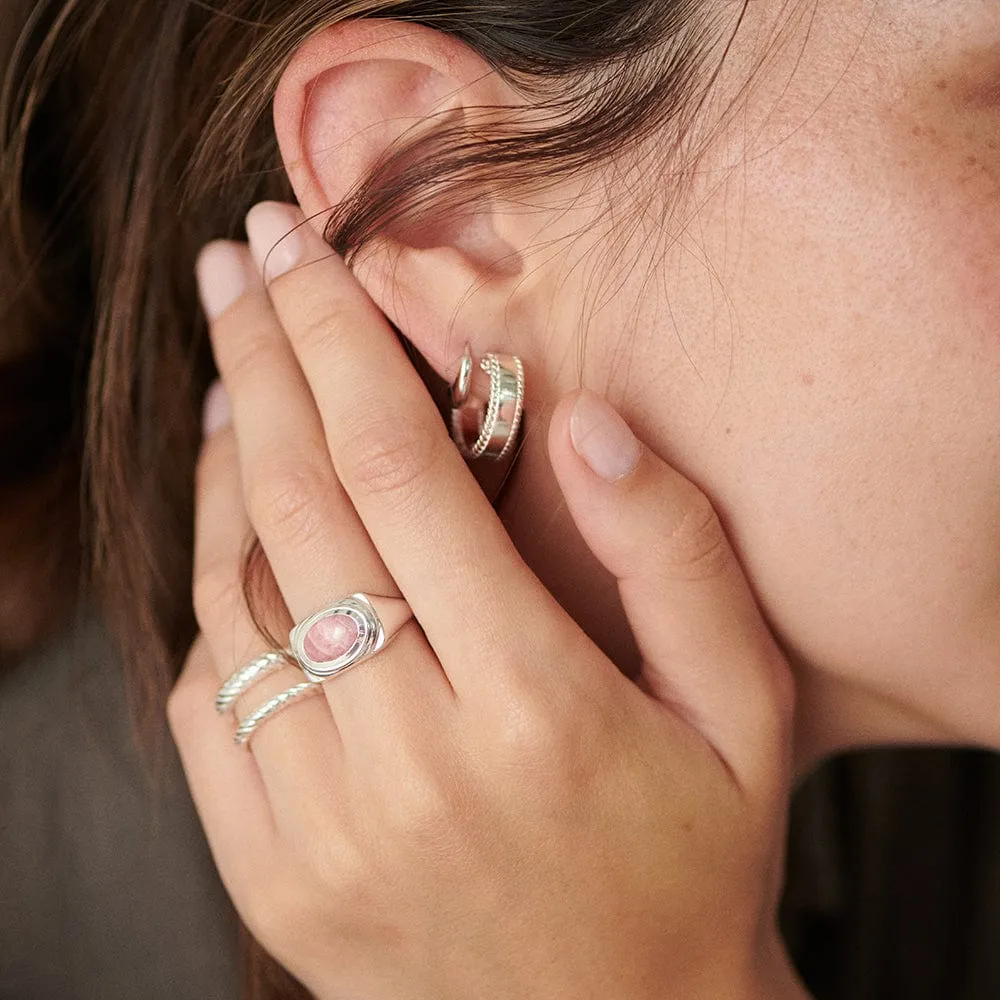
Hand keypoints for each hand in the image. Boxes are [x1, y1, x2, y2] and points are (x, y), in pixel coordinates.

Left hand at [169, 200, 806, 999]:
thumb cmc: (693, 862)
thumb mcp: (744, 708)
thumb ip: (680, 557)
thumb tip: (589, 426)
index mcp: (535, 706)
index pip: (401, 469)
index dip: (342, 341)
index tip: (300, 250)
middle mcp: (412, 759)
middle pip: (300, 506)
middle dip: (262, 361)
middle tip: (237, 266)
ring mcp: (323, 824)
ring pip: (235, 595)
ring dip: (225, 466)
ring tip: (235, 378)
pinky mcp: (272, 870)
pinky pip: (208, 699)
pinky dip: (210, 593)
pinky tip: (232, 530)